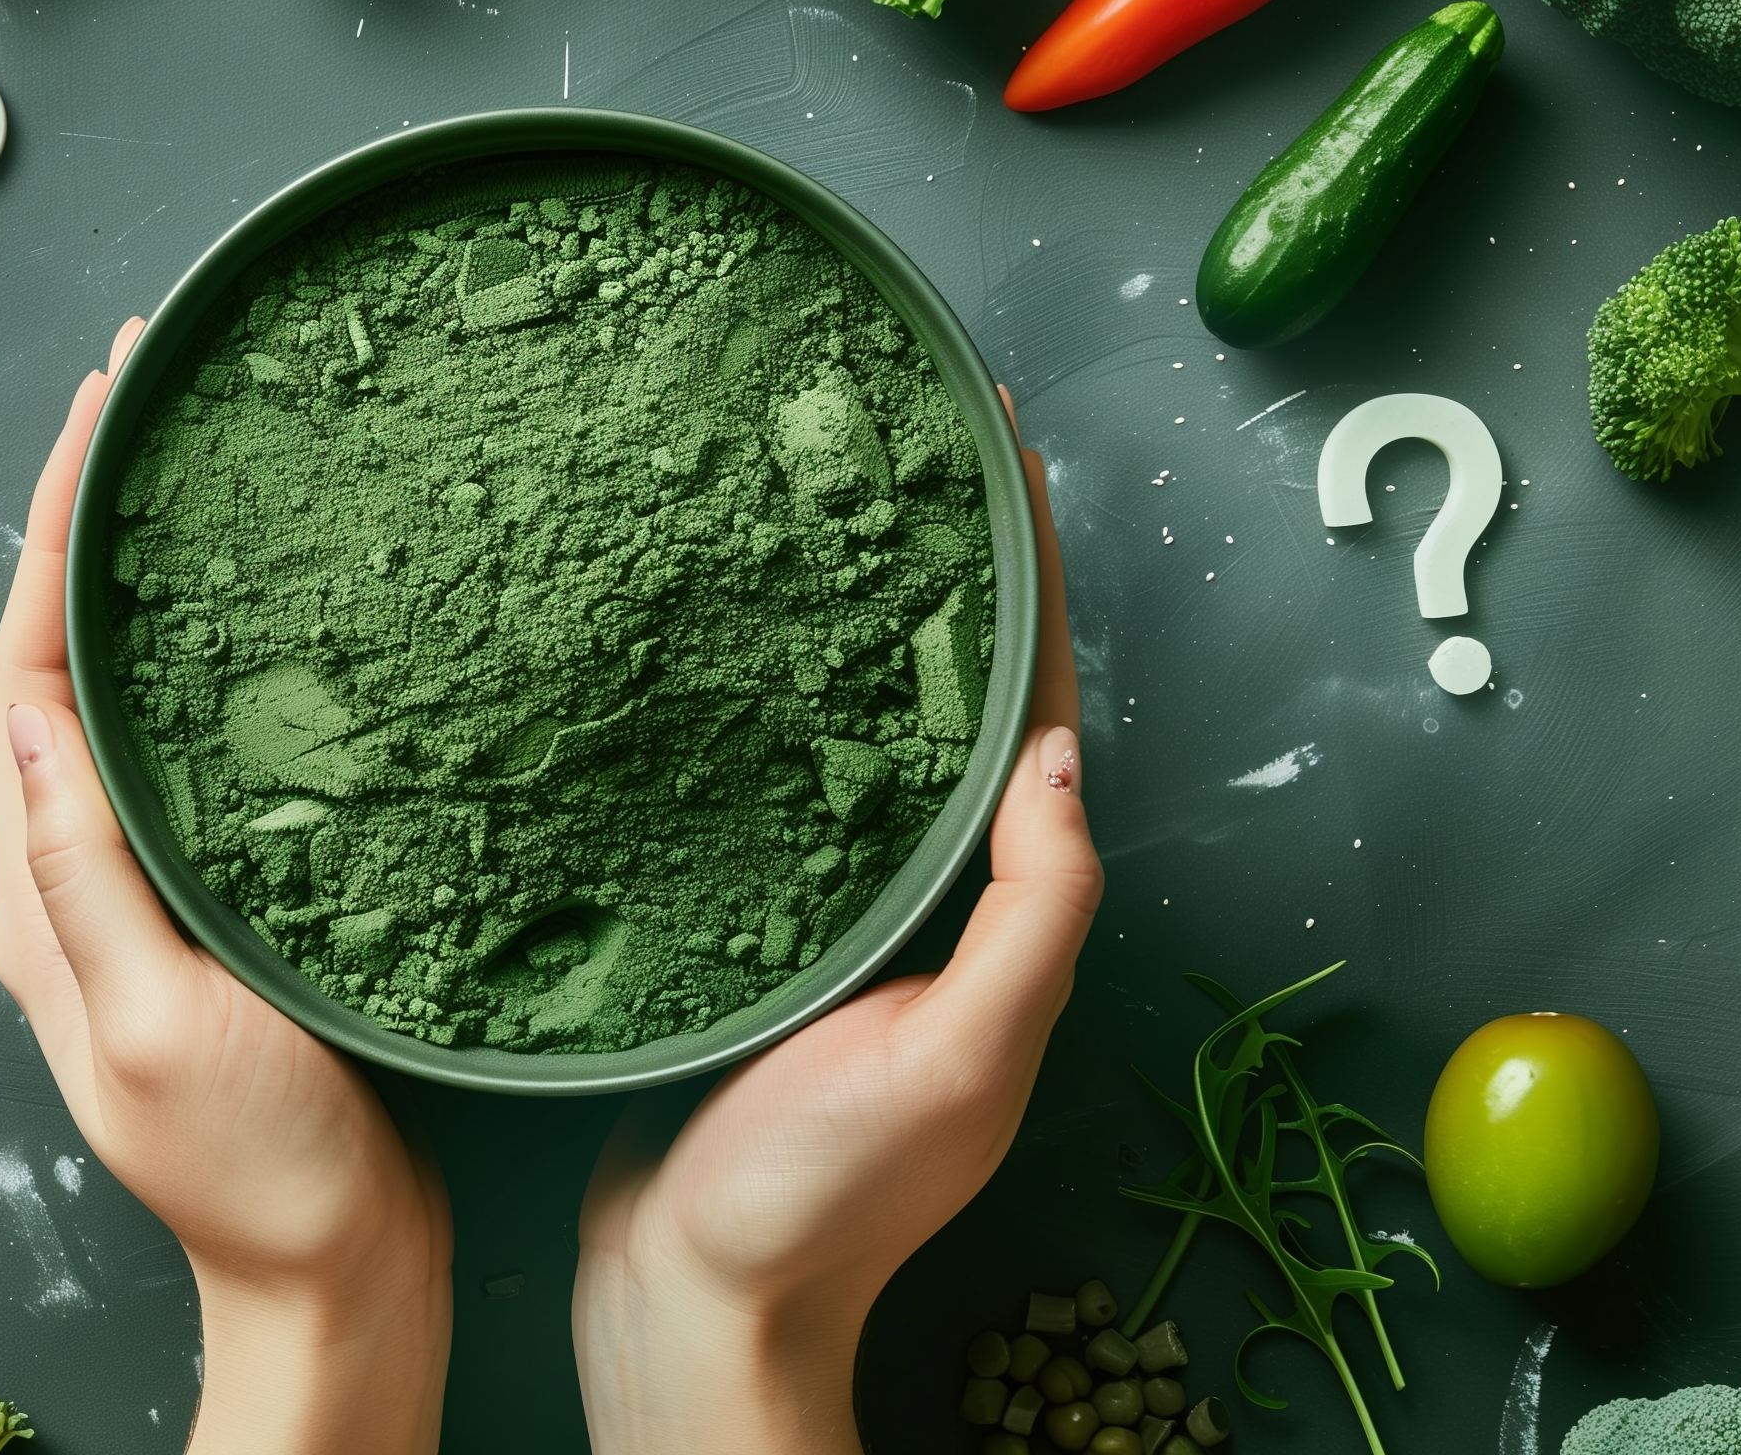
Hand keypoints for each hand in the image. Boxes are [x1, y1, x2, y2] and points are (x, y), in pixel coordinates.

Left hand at [0, 319, 452, 1454]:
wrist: (344, 1279)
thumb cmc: (259, 1177)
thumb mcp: (154, 1024)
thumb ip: (83, 873)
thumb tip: (25, 708)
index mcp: (44, 894)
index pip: (27, 672)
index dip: (56, 528)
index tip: (100, 405)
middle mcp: (82, 876)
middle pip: (67, 660)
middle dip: (95, 518)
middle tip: (154, 389)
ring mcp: (156, 889)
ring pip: (136, 695)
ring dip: (155, 573)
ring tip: (205, 461)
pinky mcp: (229, 905)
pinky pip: (204, 749)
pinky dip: (222, 656)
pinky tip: (281, 612)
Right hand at [572, 387, 1099, 1453]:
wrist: (684, 1302)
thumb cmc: (820, 1201)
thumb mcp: (957, 1062)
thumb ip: (1029, 916)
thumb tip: (1056, 751)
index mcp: (992, 914)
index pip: (1032, 710)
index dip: (1028, 582)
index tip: (1001, 455)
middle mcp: (920, 893)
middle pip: (944, 699)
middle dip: (932, 572)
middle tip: (884, 438)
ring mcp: (828, 908)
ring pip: (849, 732)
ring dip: (842, 622)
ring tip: (793, 503)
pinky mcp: (736, 925)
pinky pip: (761, 790)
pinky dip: (751, 708)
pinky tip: (700, 651)